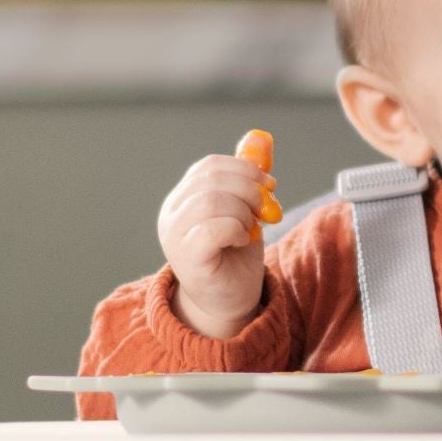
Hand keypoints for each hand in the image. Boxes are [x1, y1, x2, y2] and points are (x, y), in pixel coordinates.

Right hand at [157, 129, 279, 338]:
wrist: (228, 302)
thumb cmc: (234, 255)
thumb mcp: (245, 210)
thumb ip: (249, 178)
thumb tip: (262, 139)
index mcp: (182, 198)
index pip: (209, 166)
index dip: (244, 169)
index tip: (270, 184)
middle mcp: (171, 214)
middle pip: (211, 180)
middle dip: (249, 189)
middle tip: (267, 208)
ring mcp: (174, 236)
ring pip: (212, 201)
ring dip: (244, 211)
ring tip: (251, 228)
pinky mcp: (187, 258)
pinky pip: (213, 229)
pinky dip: (237, 229)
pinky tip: (243, 241)